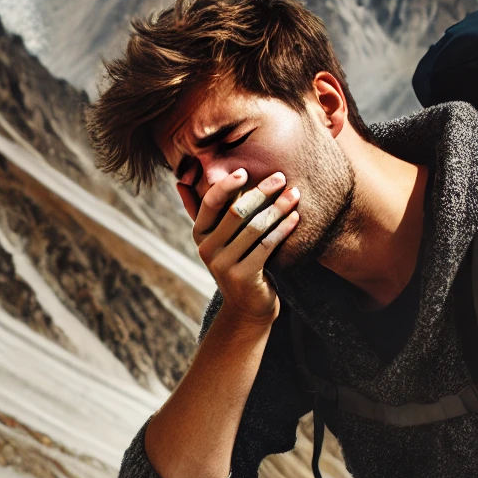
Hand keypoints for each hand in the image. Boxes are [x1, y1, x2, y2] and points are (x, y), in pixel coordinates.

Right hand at [189, 168, 299, 325]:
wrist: (248, 307)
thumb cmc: (238, 263)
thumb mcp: (218, 238)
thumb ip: (203, 211)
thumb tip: (181, 181)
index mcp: (200, 235)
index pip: (210, 202)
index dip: (226, 185)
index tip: (246, 170)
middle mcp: (207, 249)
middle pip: (237, 212)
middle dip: (261, 192)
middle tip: (282, 177)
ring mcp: (224, 265)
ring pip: (255, 227)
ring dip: (278, 208)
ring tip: (295, 194)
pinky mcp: (244, 276)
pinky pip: (267, 245)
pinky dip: (283, 229)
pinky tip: (296, 217)